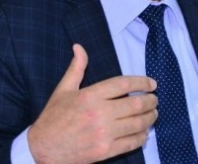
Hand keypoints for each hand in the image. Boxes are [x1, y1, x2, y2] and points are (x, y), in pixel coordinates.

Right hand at [28, 44, 157, 163]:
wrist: (42, 149)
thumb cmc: (53, 118)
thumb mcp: (63, 90)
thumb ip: (76, 68)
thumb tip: (79, 47)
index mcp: (90, 95)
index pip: (124, 83)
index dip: (142, 82)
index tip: (152, 83)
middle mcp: (99, 113)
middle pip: (135, 103)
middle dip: (151, 101)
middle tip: (155, 99)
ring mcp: (103, 133)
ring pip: (137, 123)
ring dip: (150, 118)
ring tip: (153, 114)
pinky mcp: (105, 151)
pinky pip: (131, 142)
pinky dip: (142, 136)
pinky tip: (144, 132)